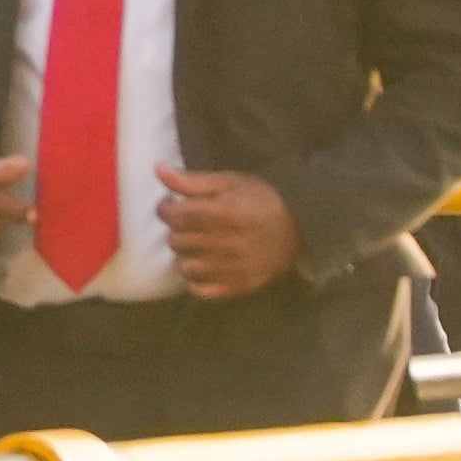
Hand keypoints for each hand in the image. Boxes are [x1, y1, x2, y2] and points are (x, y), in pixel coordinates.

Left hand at [155, 167, 294, 299]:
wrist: (302, 229)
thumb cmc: (261, 200)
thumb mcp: (229, 182)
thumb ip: (192, 181)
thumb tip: (158, 170)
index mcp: (227, 214)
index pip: (178, 216)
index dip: (166, 209)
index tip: (171, 205)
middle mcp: (230, 245)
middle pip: (179, 241)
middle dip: (175, 230)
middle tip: (185, 223)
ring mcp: (236, 269)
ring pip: (186, 268)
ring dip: (185, 254)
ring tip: (194, 244)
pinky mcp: (241, 287)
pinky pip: (203, 291)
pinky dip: (196, 280)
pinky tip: (202, 265)